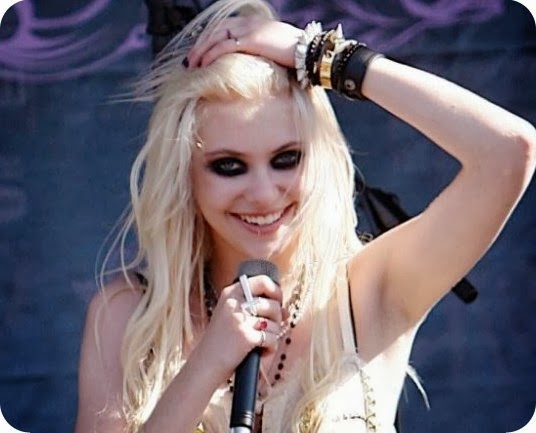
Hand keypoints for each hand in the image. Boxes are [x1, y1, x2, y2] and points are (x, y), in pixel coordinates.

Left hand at [186, 15, 302, 67]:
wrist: (310, 52)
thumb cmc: (296, 57)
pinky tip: (204, 65)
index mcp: (253, 23)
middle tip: (189, 60)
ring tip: (192, 65)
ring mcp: (250, 29)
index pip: (224, 27)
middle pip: (216, 30)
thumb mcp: (274, 50)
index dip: (209, 39)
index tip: (199, 52)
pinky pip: (225, 46)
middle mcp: (249, 22)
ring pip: (216, 37)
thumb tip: (251, 65)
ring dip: (202, 51)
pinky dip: (211, 54)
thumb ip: (260, 52)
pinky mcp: (252, 40)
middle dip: (200, 45)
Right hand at [197, 275, 282, 377]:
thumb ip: (256, 309)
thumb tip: (285, 310)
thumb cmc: (221, 342)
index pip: (262, 281)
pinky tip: (260, 352)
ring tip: (260, 344)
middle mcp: (234, 303)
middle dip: (277, 319)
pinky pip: (272, 339)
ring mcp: (240, 319)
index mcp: (230, 293)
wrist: (204, 365)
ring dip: (273, 336)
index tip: (278, 302)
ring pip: (275, 323)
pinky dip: (270, 348)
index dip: (276, 291)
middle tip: (268, 330)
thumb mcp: (232, 317)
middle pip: (273, 304)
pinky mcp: (246, 337)